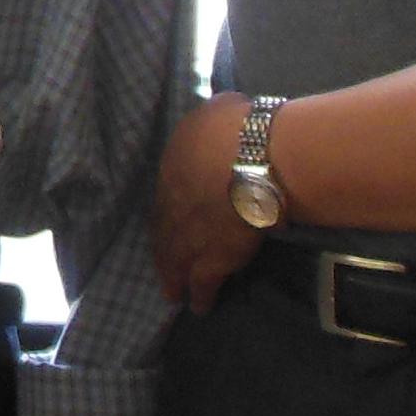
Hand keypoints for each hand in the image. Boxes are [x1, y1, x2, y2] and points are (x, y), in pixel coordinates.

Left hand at [154, 94, 262, 312]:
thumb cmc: (242, 127)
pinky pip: (202, 283)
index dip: (171, 207)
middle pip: (163, 229)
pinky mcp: (211, 259)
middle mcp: (172, 202)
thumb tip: (226, 113)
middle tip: (162, 265)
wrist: (253, 161)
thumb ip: (219, 117)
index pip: (168, 191)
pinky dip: (200, 296)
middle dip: (162, 249)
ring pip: (174, 260)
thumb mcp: (223, 108)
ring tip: (171, 294)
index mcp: (175, 164)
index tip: (173, 218)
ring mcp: (188, 233)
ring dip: (171, 278)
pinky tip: (199, 307)